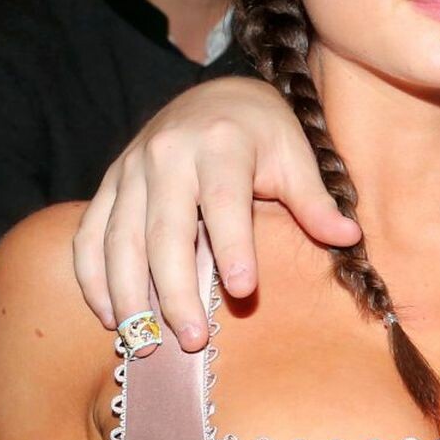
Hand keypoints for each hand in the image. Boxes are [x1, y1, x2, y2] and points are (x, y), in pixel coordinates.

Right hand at [71, 79, 358, 351]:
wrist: (214, 96)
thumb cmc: (263, 133)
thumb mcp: (295, 156)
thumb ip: (314, 201)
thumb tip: (348, 236)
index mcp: (219, 145)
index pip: (224, 202)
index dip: (233, 247)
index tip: (243, 292)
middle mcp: (166, 156)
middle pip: (165, 232)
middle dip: (176, 291)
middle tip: (192, 340)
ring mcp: (130, 171)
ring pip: (120, 240)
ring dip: (130, 295)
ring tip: (146, 342)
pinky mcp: (109, 185)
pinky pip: (90, 235)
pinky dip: (95, 278)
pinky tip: (113, 316)